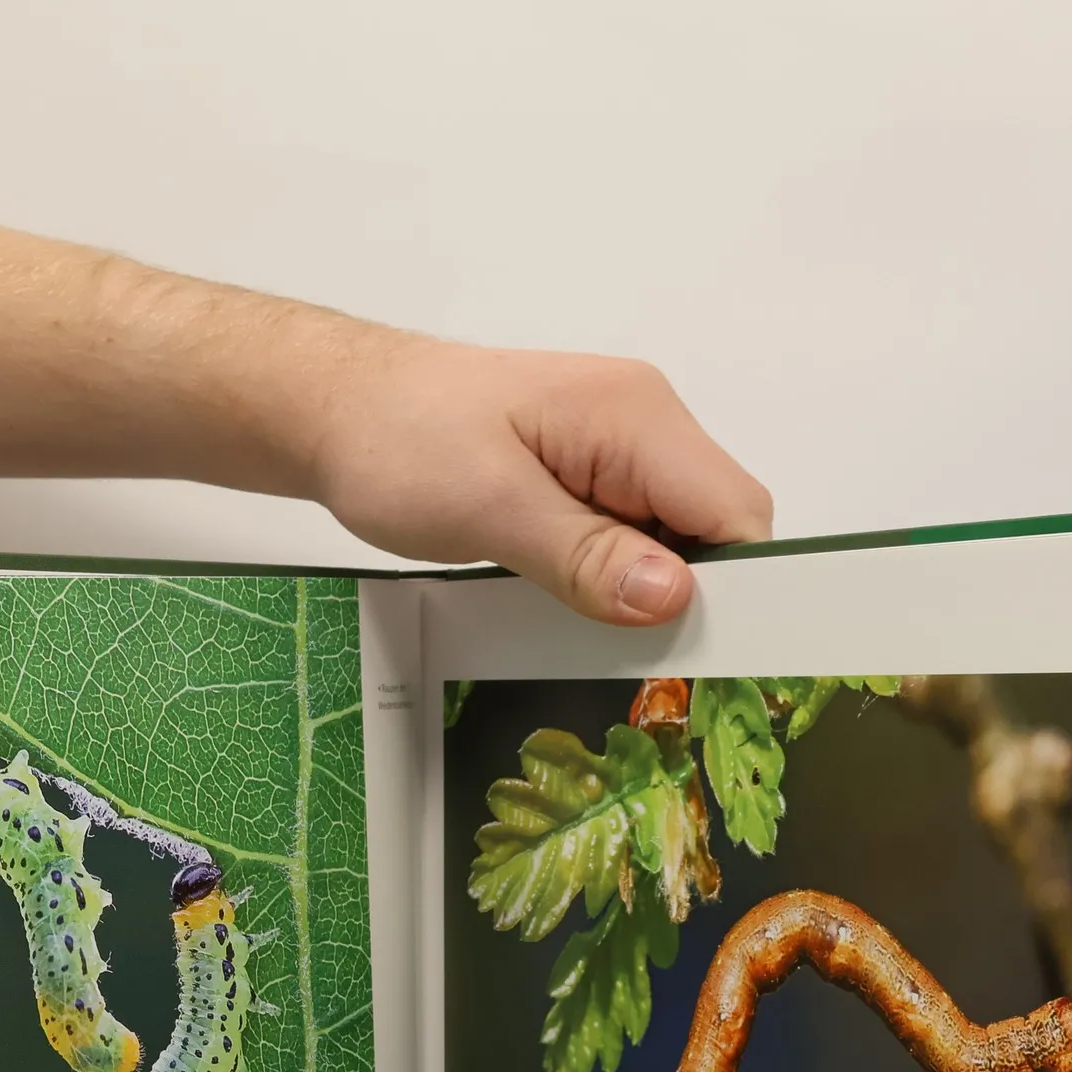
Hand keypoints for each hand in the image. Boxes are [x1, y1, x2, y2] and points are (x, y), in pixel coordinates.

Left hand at [310, 336, 774, 625]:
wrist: (335, 407)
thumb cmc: (399, 442)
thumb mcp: (489, 507)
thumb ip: (585, 554)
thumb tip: (672, 597)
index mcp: (637, 417)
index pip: (736, 513)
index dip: (736, 590)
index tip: (702, 658)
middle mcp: (644, 425)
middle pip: (716, 531)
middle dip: (691, 599)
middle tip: (639, 663)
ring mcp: (617, 451)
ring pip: (675, 542)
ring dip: (643, 593)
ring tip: (593, 635)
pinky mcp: (587, 477)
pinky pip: (631, 539)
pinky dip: (613, 581)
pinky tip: (573, 608)